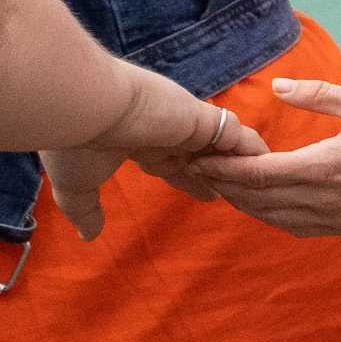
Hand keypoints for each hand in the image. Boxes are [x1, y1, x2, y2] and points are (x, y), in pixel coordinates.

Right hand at [44, 72, 262, 241]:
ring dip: (242, 165)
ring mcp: (186, 121)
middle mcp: (165, 130)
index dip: (194, 180)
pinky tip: (269, 168)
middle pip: (206, 155)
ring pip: (225, 144)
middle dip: (226, 174)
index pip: (173, 164)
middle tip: (250, 195)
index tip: (211, 194)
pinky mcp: (202, 118)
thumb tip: (89, 236)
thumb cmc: (71, 142)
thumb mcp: (76, 184)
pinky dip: (251, 153)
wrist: (81, 105)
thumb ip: (85, 210)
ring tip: (268, 186)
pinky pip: (238, 137)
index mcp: (137, 142)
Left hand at [171, 77, 340, 237]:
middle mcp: (321, 198)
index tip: (201, 156)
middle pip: (256, 197)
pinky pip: (289, 225)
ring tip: (221, 183)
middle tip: (199, 167)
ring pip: (269, 215)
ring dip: (241, 201)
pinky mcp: (337, 228)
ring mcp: (329, 218)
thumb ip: (317, 94)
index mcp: (324, 166)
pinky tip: (256, 202)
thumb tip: (278, 85)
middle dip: (224, 182)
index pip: (259, 172)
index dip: (225, 167)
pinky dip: (265, 214)